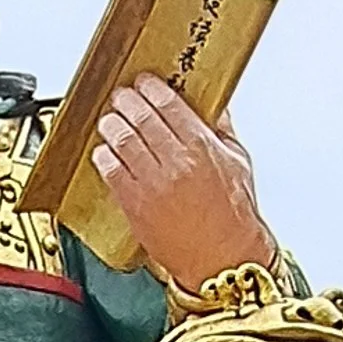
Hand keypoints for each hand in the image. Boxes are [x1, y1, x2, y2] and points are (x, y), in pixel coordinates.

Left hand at [87, 77, 277, 299]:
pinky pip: (110, 172)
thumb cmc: (234, 215)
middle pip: (140, 117)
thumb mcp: (239, 162)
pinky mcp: (135, 205)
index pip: (168, 103)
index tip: (145, 83)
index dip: (151, 88)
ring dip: (111, 125)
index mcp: (202, 147)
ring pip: (121, 140)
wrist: (223, 259)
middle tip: (122, 97)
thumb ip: (222, 129)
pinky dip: (104, 156)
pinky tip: (104, 152)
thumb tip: (213, 104)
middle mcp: (175, 163)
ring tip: (110, 120)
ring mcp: (152, 184)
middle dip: (126, 101)